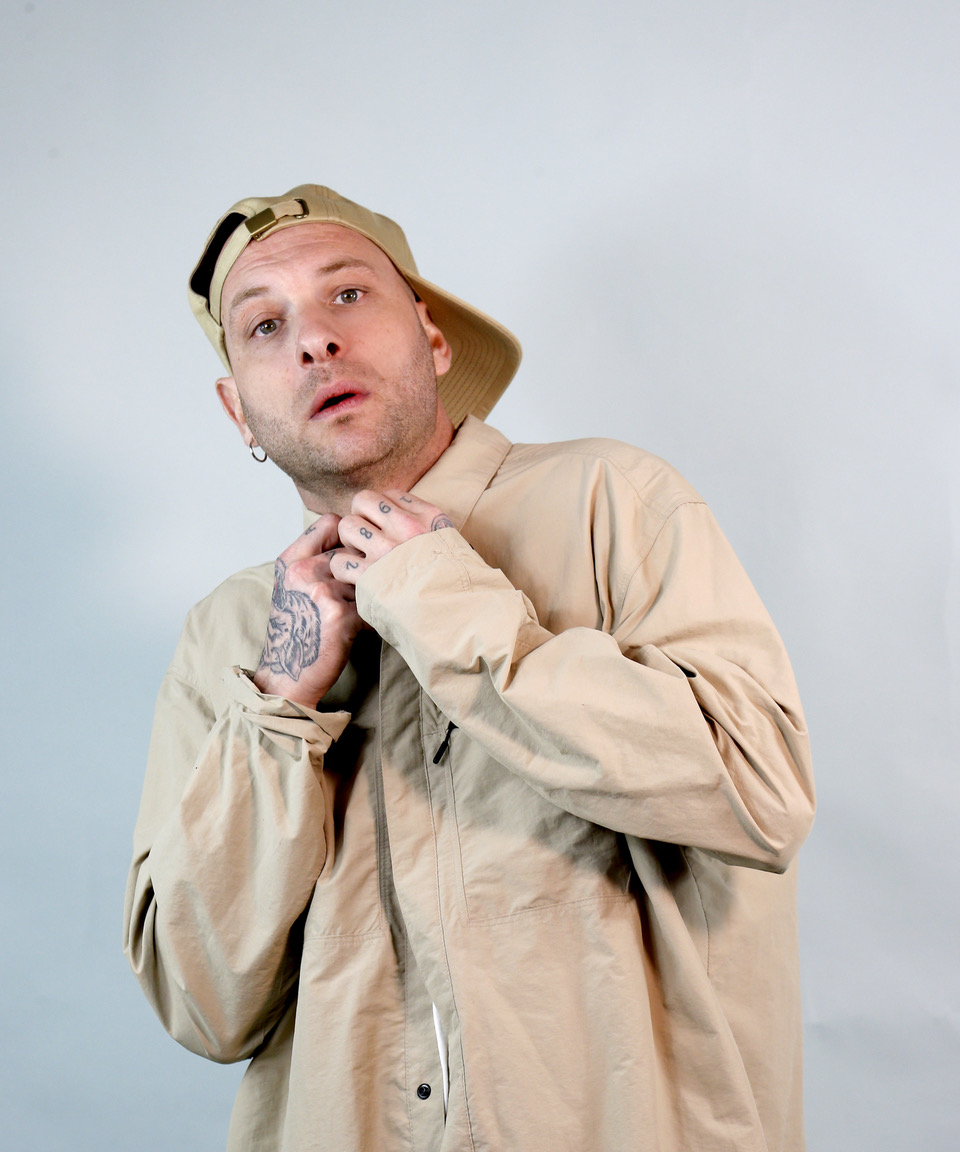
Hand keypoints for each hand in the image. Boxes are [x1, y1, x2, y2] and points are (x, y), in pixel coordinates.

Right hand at [253, 514, 363, 706]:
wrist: (287, 672)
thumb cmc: (297, 627)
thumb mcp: (293, 584)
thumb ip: (316, 557)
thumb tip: (359, 536)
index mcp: (291, 559)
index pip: (331, 522)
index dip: (348, 535)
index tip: (351, 555)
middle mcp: (302, 571)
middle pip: (352, 552)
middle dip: (359, 573)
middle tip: (352, 597)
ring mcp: (321, 591)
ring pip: (365, 578)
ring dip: (366, 596)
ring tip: (352, 615)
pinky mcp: (339, 615)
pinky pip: (370, 604)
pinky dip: (369, 618)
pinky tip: (354, 631)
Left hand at [331, 489, 454, 583]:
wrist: (459, 613)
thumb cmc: (459, 585)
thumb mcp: (454, 544)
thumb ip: (432, 529)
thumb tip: (409, 523)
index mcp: (429, 517)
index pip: (391, 494)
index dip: (381, 510)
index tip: (385, 527)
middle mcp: (405, 528)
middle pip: (362, 500)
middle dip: (359, 517)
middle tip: (367, 538)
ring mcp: (386, 551)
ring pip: (347, 525)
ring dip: (349, 541)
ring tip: (360, 556)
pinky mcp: (369, 577)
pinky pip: (340, 561)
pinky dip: (343, 569)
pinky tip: (355, 578)